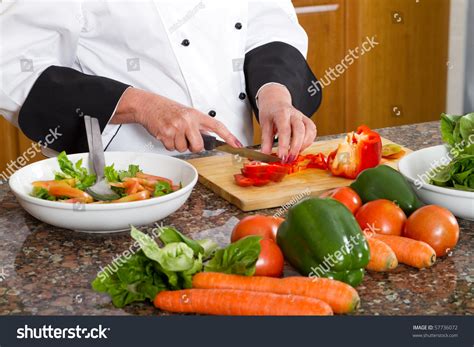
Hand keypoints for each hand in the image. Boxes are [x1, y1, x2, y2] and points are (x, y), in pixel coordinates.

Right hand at [112, 88, 241, 151]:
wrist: (149, 105)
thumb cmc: (168, 110)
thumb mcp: (187, 114)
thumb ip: (198, 126)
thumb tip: (208, 139)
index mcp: (196, 115)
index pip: (217, 126)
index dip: (229, 136)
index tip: (238, 144)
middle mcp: (188, 120)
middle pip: (199, 145)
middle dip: (193, 146)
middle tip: (185, 138)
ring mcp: (176, 127)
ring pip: (183, 149)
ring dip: (178, 144)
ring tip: (173, 133)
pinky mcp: (166, 134)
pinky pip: (172, 148)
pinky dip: (168, 144)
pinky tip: (166, 134)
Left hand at [257, 84, 316, 162]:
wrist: (276, 101)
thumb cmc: (270, 113)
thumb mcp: (264, 124)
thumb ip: (266, 140)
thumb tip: (265, 155)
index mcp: (282, 113)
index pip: (285, 130)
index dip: (284, 145)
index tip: (281, 157)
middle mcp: (294, 114)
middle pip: (300, 130)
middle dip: (295, 147)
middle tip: (288, 160)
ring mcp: (303, 117)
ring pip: (309, 131)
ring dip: (303, 146)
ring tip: (293, 156)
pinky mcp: (308, 122)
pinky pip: (313, 132)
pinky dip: (308, 142)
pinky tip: (300, 149)